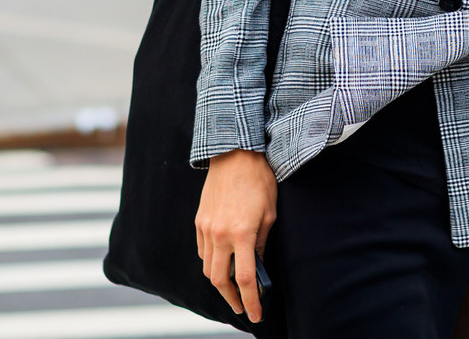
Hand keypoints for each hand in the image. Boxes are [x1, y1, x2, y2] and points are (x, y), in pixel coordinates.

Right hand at [196, 149, 276, 322]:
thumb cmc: (259, 181)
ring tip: (234, 286)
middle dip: (231, 298)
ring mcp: (206, 228)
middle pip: (219, 280)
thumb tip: (258, 267)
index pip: (244, 279)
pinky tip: (223, 261)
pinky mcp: (199, 221)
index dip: (250, 301)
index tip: (255, 314)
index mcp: (241, 233)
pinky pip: (202, 251)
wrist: (235, 154)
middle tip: (244, 306)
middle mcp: (219, 234)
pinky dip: (212, 262)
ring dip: (220, 281)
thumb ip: (262, 244)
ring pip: (207, 268)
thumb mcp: (270, 214)